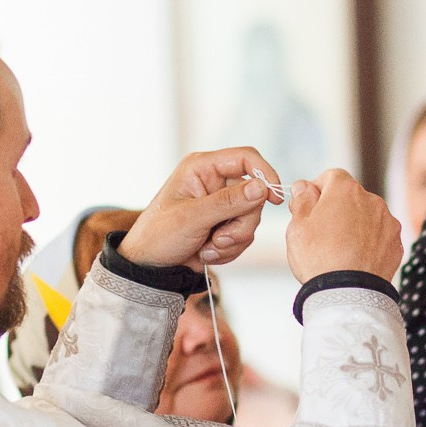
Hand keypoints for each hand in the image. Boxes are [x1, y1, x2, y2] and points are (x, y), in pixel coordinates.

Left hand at [122, 147, 279, 269]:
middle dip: (240, 224)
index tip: (274, 199)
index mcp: (202, 168)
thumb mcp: (192, 218)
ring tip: (208, 247)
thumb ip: (228, 202)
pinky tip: (207, 252)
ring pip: (251, 219)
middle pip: (254, 195)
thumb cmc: (159, 236)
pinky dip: (229, 249)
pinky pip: (244, 236)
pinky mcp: (224, 225)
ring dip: (233, 240)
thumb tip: (261, 188)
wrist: (150, 267)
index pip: (246, 158)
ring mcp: (221, 205)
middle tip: (220, 238)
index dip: (265, 174)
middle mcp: (215, 182)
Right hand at [285, 169, 401, 283]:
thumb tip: (304, 186)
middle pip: (351, 196)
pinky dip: (369, 242)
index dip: (317, 190)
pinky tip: (356, 258)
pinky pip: (379, 235)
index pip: (331, 176)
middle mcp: (371, 199)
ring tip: (340, 250)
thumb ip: (302, 199)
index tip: (309, 208)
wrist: (349, 294)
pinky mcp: (396, 242)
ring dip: (355, 225)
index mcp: (346, 189)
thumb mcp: (297, 225)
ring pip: (366, 216)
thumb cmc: (319, 258)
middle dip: (337, 208)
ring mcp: (387, 221)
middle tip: (322, 234)